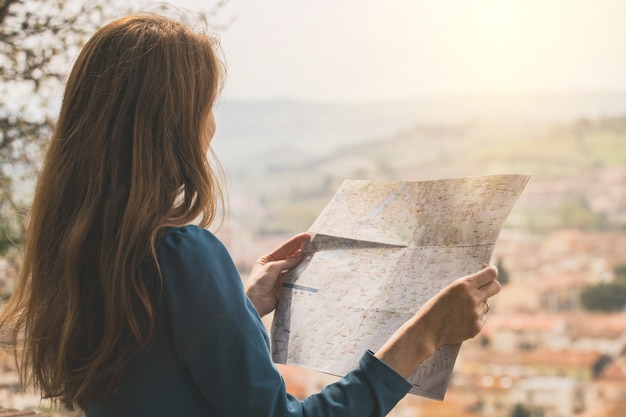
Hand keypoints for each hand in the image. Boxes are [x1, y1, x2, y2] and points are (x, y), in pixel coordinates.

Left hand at [245, 233, 310, 316]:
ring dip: (301, 262)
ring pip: (292, 268)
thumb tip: (300, 255)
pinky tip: (308, 270)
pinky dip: (300, 275)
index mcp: (267, 260)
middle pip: (289, 257)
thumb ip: (287, 262)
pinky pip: (294, 279)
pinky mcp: (283, 288)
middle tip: (312, 244)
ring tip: (313, 256)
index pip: (284, 248)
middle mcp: (273, 268)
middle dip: (300, 250)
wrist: (255, 302)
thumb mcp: (272, 267)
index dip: (295, 241)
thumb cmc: (259, 282)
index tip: (306, 236)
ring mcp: (278, 278)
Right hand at [375, 264, 499, 377]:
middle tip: (483, 288)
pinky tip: (461, 320)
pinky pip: (483, 317)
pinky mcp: (476, 327)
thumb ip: (468, 284)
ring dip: (479, 304)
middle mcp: (472, 298)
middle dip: (491, 286)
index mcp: (464, 284)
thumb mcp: (449, 289)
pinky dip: (475, 317)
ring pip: (487, 304)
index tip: (489, 272)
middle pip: (496, 287)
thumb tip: (485, 270)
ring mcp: (475, 314)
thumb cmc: (435, 306)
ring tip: (461, 309)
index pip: (491, 273)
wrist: (426, 330)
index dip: (491, 271)